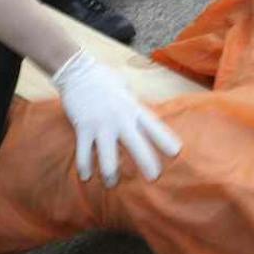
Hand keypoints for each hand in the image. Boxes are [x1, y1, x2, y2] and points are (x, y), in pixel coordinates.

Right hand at [53, 49, 182, 185]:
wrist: (77, 70)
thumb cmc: (103, 78)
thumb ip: (134, 105)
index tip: (176, 153)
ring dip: (110, 173)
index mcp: (133, 108)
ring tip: (112, 184)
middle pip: (137, 144)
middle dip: (146, 162)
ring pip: (108, 155)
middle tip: (154, 178)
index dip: (165, 140)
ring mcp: (101, 124)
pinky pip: (84, 152)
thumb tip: (141, 116)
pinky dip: (84, 166)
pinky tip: (86, 177)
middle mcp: (120, 118)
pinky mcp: (83, 127)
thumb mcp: (125, 88)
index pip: (154, 126)